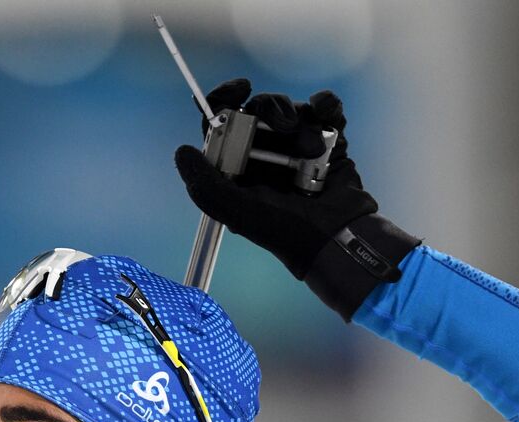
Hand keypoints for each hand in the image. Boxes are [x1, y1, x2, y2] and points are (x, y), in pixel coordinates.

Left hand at [174, 79, 419, 321]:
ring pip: (291, 108)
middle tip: (285, 127)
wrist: (336, 237)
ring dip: (301, 123)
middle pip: (257, 108)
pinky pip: (324, 108)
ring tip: (314, 149)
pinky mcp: (326, 140)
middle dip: (270, 111)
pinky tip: (328, 117)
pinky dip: (326, 107)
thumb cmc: (284, 230)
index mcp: (237, 164)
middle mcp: (263, 152)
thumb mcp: (236, 212)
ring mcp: (295, 144)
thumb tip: (182, 151)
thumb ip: (205, 186)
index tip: (240, 88)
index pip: (222, 121)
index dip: (225, 97)